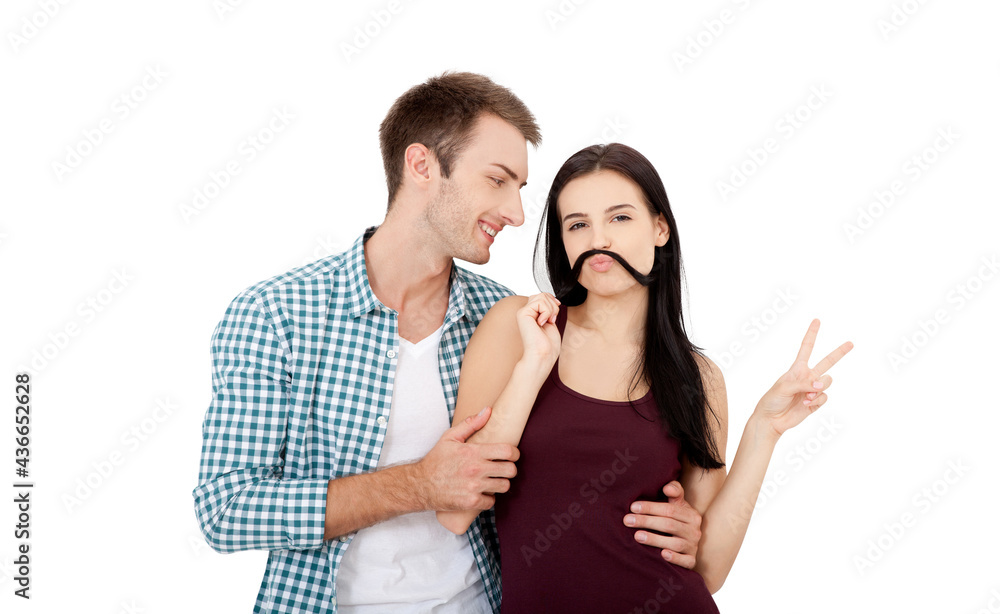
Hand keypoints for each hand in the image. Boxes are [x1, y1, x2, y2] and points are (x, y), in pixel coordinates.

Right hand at [416, 406, 519, 511]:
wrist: (420, 485)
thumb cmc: (436, 460)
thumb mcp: (450, 438)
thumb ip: (470, 423)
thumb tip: (488, 410)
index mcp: (473, 452)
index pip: (508, 451)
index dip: (515, 453)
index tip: (512, 455)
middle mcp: (476, 469)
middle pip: (511, 470)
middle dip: (509, 469)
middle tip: (503, 469)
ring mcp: (474, 487)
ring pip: (504, 486)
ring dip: (501, 484)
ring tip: (493, 481)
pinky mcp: (470, 502)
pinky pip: (491, 502)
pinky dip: (488, 499)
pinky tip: (482, 493)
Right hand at [516, 293, 561, 365]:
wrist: (543, 355)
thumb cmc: (548, 344)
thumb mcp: (551, 320)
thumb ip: (548, 308)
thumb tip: (552, 297)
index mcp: (532, 314)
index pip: (542, 296)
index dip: (552, 301)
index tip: (555, 314)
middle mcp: (525, 311)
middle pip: (543, 294)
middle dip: (553, 305)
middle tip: (551, 320)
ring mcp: (523, 312)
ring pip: (542, 296)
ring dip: (551, 310)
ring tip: (547, 322)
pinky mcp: (522, 313)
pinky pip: (540, 302)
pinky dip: (546, 312)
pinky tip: (541, 323)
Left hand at [624, 481, 701, 569]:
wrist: (688, 543)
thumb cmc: (677, 520)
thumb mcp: (678, 505)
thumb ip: (675, 492)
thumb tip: (667, 488)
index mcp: (691, 515)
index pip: (670, 510)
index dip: (650, 507)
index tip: (632, 507)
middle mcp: (694, 531)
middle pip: (669, 525)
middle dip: (647, 521)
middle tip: (627, 520)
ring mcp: (693, 547)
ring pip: (675, 543)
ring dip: (655, 539)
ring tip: (637, 536)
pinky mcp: (691, 561)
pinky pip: (686, 561)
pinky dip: (675, 558)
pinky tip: (662, 555)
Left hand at [755, 319, 852, 436]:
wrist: (772, 419)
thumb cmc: (773, 399)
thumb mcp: (784, 386)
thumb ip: (804, 383)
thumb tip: (820, 385)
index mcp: (797, 368)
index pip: (807, 348)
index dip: (812, 334)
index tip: (817, 321)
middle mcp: (808, 376)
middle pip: (828, 361)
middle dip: (839, 352)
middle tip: (851, 343)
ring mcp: (813, 389)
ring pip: (827, 381)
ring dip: (818, 388)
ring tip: (806, 396)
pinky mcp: (816, 402)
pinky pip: (824, 397)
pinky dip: (816, 400)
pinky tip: (806, 404)